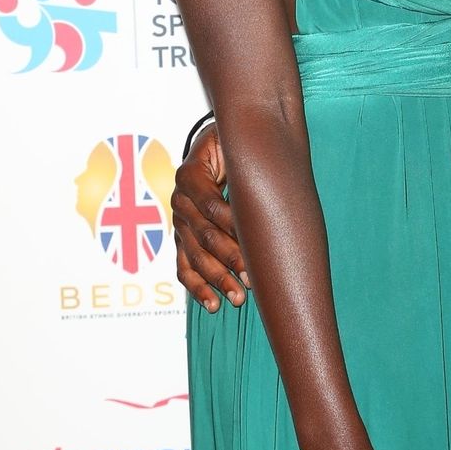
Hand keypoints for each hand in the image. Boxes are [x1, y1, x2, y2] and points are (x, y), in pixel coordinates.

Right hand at [173, 124, 248, 310]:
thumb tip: (272, 187)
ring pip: (195, 256)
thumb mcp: (234, 146)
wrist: (211, 145)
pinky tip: (212, 303)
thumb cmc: (230, 145)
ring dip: (217, 279)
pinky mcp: (181, 239)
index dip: (234, 226)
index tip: (256, 245)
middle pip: (204, 236)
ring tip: (237, 298)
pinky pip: (184, 267)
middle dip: (230, 259)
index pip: (212, 206)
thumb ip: (244, 164)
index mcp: (189, 175)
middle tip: (252, 279)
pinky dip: (197, 288)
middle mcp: (179, 201)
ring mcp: (178, 222)